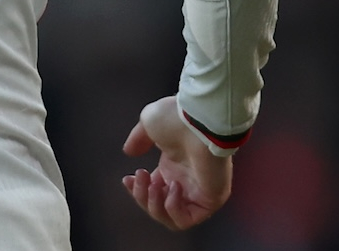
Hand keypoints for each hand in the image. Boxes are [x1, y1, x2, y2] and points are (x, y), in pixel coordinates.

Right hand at [120, 95, 232, 230]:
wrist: (198, 120)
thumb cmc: (178, 118)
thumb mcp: (149, 123)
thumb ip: (138, 139)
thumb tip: (129, 151)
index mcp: (174, 166)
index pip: (153, 191)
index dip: (137, 190)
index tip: (128, 179)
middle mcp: (186, 181)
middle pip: (159, 207)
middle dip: (143, 197)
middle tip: (141, 177)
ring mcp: (199, 192)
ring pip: (172, 219)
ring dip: (156, 205)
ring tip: (155, 184)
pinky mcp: (210, 199)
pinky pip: (187, 219)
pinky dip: (173, 209)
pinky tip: (172, 188)